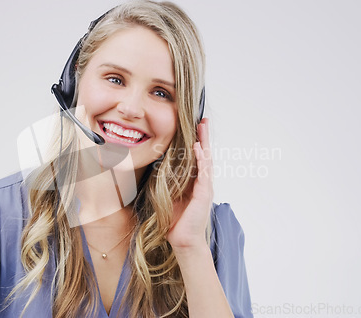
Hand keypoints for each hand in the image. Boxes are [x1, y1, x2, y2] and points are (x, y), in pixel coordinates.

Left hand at [166, 118, 213, 251]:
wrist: (182, 240)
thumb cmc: (175, 221)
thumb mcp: (167, 196)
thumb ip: (165, 182)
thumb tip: (153, 169)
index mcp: (194, 182)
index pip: (195, 158)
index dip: (195, 142)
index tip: (194, 126)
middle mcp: (202, 182)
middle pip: (204, 154)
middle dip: (203, 137)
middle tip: (203, 119)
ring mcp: (205, 187)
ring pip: (206, 160)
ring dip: (204, 142)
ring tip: (202, 127)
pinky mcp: (204, 194)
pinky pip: (204, 173)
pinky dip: (201, 159)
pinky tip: (199, 148)